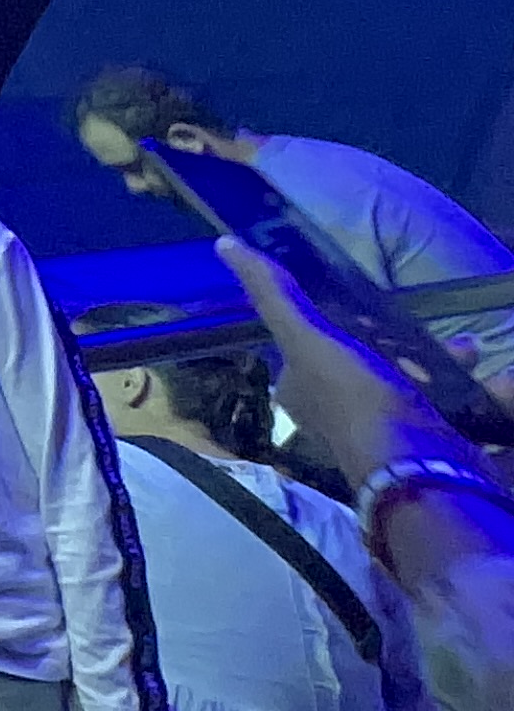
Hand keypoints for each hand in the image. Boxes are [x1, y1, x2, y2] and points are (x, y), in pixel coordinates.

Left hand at [219, 237, 468, 478]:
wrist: (418, 467)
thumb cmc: (355, 398)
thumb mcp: (304, 338)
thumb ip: (272, 294)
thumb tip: (225, 243)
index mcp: (306, 392)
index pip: (319, 346)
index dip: (348, 325)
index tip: (384, 311)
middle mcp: (342, 417)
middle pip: (378, 366)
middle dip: (414, 346)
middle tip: (443, 337)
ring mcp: (389, 437)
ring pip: (422, 389)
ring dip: (451, 367)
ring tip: (472, 353)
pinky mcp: (431, 451)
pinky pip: (457, 414)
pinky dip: (481, 398)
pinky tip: (501, 386)